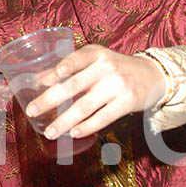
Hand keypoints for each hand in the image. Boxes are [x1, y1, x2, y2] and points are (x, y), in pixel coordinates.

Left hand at [25, 44, 166, 139]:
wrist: (153, 75)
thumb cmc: (115, 68)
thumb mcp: (96, 60)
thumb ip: (71, 67)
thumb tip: (39, 79)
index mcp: (96, 53)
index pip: (76, 58)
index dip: (61, 67)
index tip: (43, 79)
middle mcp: (107, 67)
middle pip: (74, 85)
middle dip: (50, 99)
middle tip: (32, 110)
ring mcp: (118, 85)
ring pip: (85, 106)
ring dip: (64, 121)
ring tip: (50, 132)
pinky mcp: (127, 102)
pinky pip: (103, 117)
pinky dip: (86, 127)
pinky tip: (73, 133)